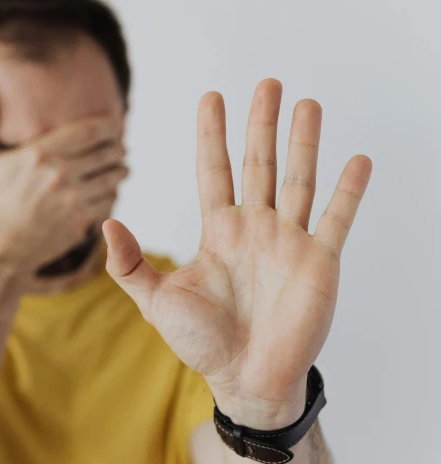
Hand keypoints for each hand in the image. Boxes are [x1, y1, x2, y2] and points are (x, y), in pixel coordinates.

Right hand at [0, 87, 128, 271]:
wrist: (0, 248)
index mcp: (38, 154)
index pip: (88, 132)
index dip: (108, 126)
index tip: (117, 123)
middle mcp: (59, 174)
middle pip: (105, 153)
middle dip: (117, 148)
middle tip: (121, 146)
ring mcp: (72, 199)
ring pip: (111, 177)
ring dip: (120, 170)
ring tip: (122, 167)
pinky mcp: (81, 220)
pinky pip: (108, 200)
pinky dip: (113, 193)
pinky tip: (112, 189)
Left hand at [103, 79, 371, 428]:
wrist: (244, 380)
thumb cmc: (200, 342)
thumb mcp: (156, 301)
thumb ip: (130, 264)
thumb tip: (106, 223)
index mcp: (218, 231)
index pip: (213, 171)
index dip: (212, 135)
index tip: (211, 97)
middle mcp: (255, 228)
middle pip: (259, 164)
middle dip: (261, 124)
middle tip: (267, 83)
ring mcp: (288, 242)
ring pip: (298, 180)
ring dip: (303, 142)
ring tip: (306, 104)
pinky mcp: (318, 262)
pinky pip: (336, 219)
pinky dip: (347, 191)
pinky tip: (356, 161)